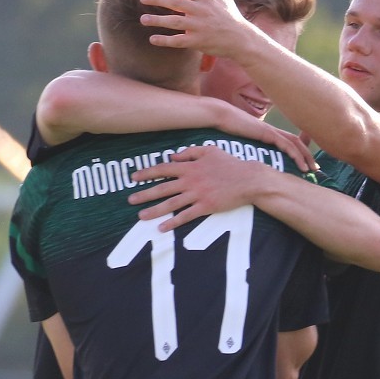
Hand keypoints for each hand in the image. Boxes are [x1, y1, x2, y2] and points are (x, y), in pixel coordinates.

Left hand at [127, 146, 268, 231]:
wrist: (248, 179)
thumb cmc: (230, 164)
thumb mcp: (210, 150)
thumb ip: (190, 152)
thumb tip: (173, 157)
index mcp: (190, 167)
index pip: (163, 169)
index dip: (147, 173)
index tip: (133, 178)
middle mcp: (190, 181)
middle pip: (162, 188)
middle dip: (144, 194)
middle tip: (130, 200)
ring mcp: (197, 195)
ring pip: (171, 204)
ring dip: (154, 210)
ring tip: (141, 216)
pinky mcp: (206, 207)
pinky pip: (186, 216)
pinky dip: (173, 223)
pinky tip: (162, 228)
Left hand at [140, 0, 255, 56]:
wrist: (242, 39)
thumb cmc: (230, 15)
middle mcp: (202, 11)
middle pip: (175, 3)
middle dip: (157, 0)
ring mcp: (200, 27)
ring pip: (175, 22)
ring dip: (158, 20)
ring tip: (143, 19)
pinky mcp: (199, 42)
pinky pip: (179, 41)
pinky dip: (165, 40)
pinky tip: (153, 39)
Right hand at [210, 99, 315, 171]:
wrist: (219, 115)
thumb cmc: (224, 128)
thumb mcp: (237, 140)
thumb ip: (243, 147)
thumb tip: (243, 162)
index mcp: (267, 132)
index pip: (288, 140)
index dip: (299, 151)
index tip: (305, 164)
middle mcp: (272, 130)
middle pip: (297, 141)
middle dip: (307, 155)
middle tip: (315, 168)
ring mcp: (271, 130)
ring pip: (295, 143)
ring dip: (305, 157)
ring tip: (311, 170)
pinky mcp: (268, 133)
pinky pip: (287, 145)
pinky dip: (296, 155)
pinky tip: (301, 166)